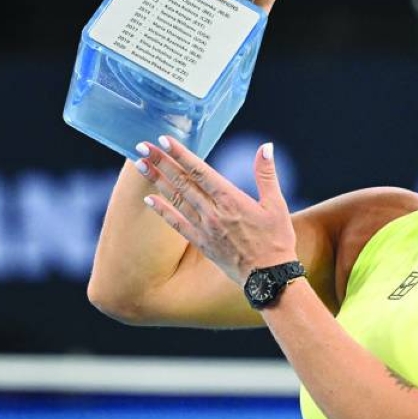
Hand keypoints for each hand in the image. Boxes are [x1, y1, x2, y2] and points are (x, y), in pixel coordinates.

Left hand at [134, 135, 296, 285]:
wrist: (269, 278)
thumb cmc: (276, 240)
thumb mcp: (276, 205)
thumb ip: (266, 174)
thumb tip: (265, 147)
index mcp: (231, 199)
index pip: (200, 171)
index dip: (181, 154)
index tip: (165, 140)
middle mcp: (213, 212)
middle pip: (183, 182)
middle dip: (162, 162)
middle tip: (142, 146)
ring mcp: (205, 228)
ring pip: (176, 199)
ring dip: (157, 181)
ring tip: (141, 165)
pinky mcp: (202, 243)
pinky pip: (177, 225)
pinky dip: (162, 211)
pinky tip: (149, 200)